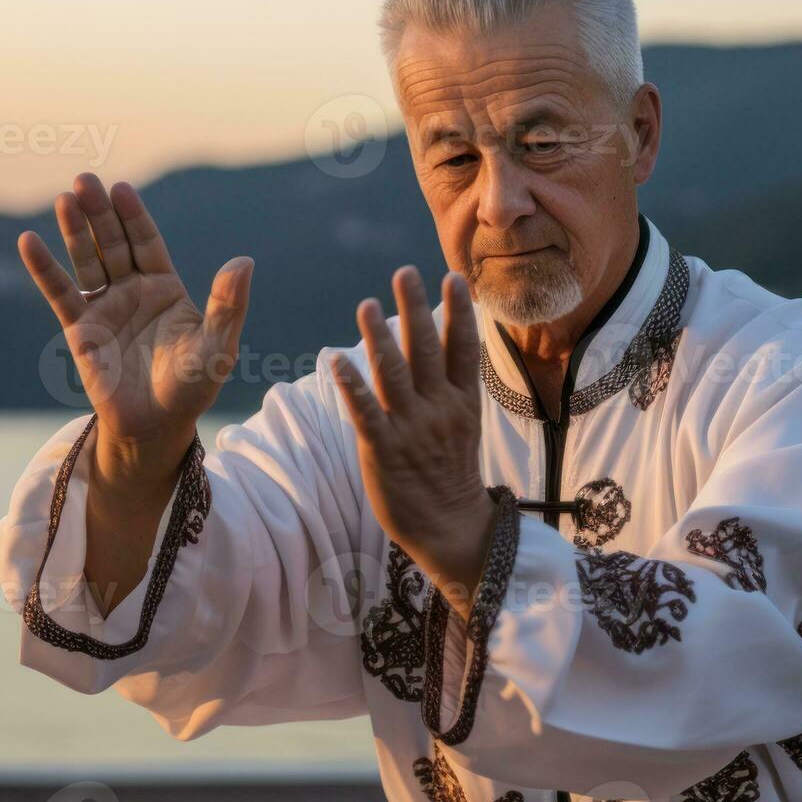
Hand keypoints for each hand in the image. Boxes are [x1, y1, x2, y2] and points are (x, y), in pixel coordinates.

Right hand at [17, 173, 252, 469]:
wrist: (156, 425)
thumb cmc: (193, 387)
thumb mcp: (219, 345)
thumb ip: (229, 305)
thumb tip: (244, 262)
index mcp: (166, 288)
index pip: (147, 242)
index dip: (134, 216)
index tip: (121, 188)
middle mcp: (133, 291)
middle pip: (114, 243)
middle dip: (100, 212)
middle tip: (85, 180)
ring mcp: (105, 308)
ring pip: (87, 260)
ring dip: (75, 231)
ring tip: (64, 198)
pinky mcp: (80, 329)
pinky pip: (60, 293)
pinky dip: (44, 268)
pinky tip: (28, 241)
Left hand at [331, 267, 495, 613]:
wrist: (452, 528)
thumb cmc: (452, 476)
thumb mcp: (464, 427)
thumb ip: (451, 390)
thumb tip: (443, 351)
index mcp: (463, 402)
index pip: (464, 348)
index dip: (459, 312)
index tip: (453, 278)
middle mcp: (440, 410)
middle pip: (429, 351)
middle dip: (416, 309)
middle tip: (405, 273)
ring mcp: (412, 429)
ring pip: (395, 374)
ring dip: (379, 337)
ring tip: (365, 304)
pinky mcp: (384, 450)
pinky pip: (365, 412)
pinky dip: (352, 385)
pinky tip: (338, 359)